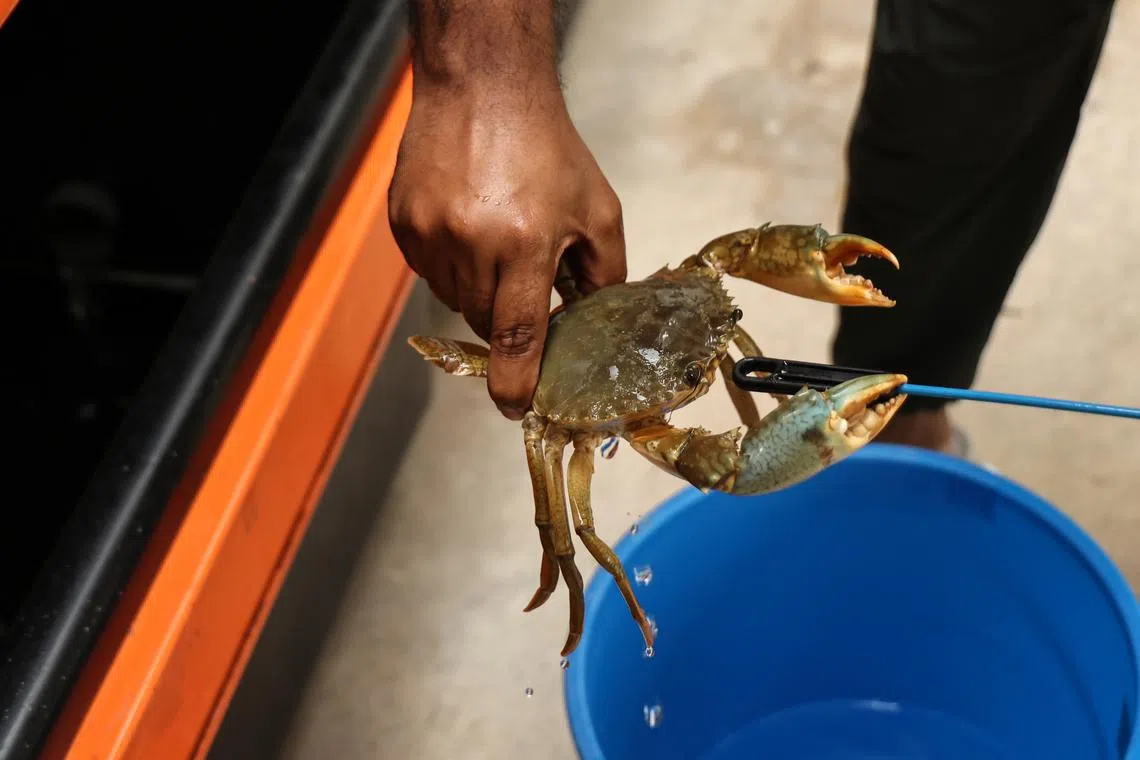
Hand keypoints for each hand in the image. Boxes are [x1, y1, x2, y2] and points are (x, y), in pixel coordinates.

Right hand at [389, 82, 626, 419]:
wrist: (482, 87)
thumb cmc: (547, 145)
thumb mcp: (597, 208)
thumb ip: (604, 273)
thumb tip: (598, 322)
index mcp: (524, 243)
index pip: (517, 334)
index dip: (516, 381)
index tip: (516, 410)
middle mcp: (470, 243)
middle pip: (484, 320)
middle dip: (507, 318)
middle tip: (524, 283)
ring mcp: (429, 233)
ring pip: (454, 299)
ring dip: (479, 291)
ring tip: (498, 241)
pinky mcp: (404, 223)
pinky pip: (429, 272)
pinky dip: (453, 266)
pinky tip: (470, 227)